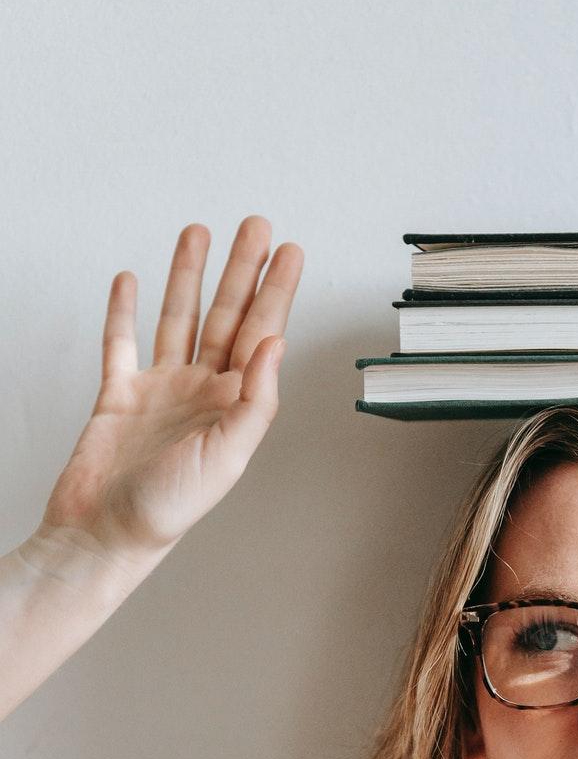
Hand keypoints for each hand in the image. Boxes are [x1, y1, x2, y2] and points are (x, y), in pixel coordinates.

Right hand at [39, 215, 302, 565]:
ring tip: (199, 232)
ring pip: (178, 319)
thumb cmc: (168, 509)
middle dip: (242, 271)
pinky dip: (124, 310)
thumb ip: (255, 401)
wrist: (105, 532)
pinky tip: (130, 278)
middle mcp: (201, 393)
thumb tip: (274, 344)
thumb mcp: (227, 457)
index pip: (261, 336)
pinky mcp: (118, 394)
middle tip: (257, 225)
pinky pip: (121, 342)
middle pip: (226, 316)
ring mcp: (160, 390)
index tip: (291, 252)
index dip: (276, 292)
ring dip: (189, 276)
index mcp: (233, 407)